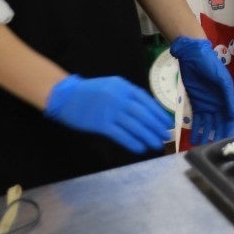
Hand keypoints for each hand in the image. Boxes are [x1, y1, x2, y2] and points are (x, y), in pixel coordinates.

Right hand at [44, 74, 168, 153]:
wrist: (66, 95)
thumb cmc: (90, 91)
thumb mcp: (112, 86)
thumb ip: (127, 95)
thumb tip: (146, 110)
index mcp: (124, 86)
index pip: (146, 101)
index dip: (158, 112)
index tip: (167, 122)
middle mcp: (120, 97)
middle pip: (143, 114)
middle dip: (156, 126)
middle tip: (166, 136)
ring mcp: (110, 110)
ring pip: (134, 125)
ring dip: (147, 135)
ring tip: (156, 143)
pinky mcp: (101, 123)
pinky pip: (120, 134)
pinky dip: (132, 141)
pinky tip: (140, 148)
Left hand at [169, 36, 233, 145]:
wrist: (193, 57)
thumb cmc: (211, 65)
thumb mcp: (222, 80)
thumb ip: (228, 97)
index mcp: (227, 98)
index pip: (230, 117)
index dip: (229, 129)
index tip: (227, 141)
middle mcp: (219, 104)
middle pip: (219, 124)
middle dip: (217, 135)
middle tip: (213, 148)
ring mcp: (207, 105)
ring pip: (208, 125)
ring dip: (206, 135)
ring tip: (202, 147)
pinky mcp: (196, 104)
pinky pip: (197, 120)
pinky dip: (196, 130)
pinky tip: (194, 140)